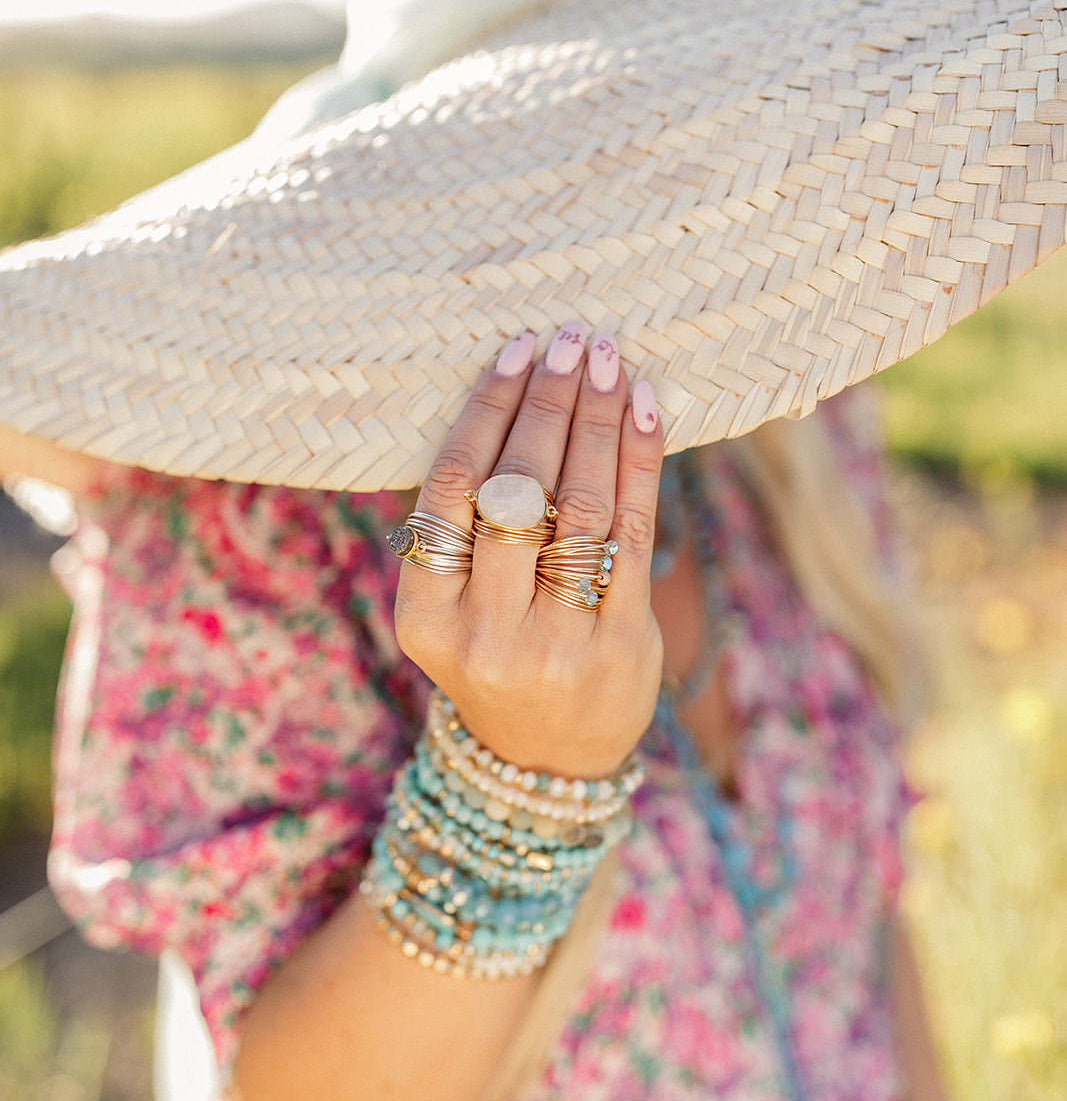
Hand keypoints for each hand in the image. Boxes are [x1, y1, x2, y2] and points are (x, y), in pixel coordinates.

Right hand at [393, 324, 664, 777]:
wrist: (546, 759)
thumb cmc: (496, 655)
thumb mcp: (452, 611)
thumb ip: (464, 530)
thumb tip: (511, 396)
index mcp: (425, 615)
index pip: (451, 489)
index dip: (486, 413)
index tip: (514, 353)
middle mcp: (485, 629)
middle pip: (517, 489)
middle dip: (547, 404)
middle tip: (570, 341)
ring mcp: (556, 640)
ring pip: (580, 505)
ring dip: (597, 422)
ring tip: (609, 362)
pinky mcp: (620, 641)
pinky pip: (634, 533)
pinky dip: (642, 462)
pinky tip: (646, 409)